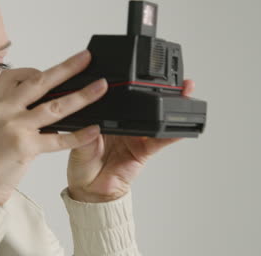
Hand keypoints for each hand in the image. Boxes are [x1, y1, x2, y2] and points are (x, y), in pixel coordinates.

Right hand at [0, 50, 108, 205]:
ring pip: (54, 107)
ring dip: (81, 96)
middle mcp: (1, 111)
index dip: (34, 71)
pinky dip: (78, 135)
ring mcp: (13, 127)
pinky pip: (58, 139)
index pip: (12, 75)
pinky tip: (93, 129)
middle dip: (66, 69)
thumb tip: (38, 103)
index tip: (51, 72)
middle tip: (85, 59)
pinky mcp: (24, 147)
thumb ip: (9, 112)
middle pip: (39, 83)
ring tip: (99, 88)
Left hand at [67, 80, 195, 202]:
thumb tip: (86, 112)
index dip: (129, 85)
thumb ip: (85, 127)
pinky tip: (180, 125)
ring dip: (172, 105)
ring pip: (157, 118)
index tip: (135, 71)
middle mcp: (124, 125)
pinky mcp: (144, 151)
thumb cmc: (82, 165)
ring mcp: (136, 137)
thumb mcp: (78, 141)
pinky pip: (160, 141)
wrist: (89, 190)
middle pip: (144, 104)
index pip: (120, 98)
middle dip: (159, 89)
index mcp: (106, 118)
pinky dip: (172, 133)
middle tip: (171, 77)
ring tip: (183, 92)